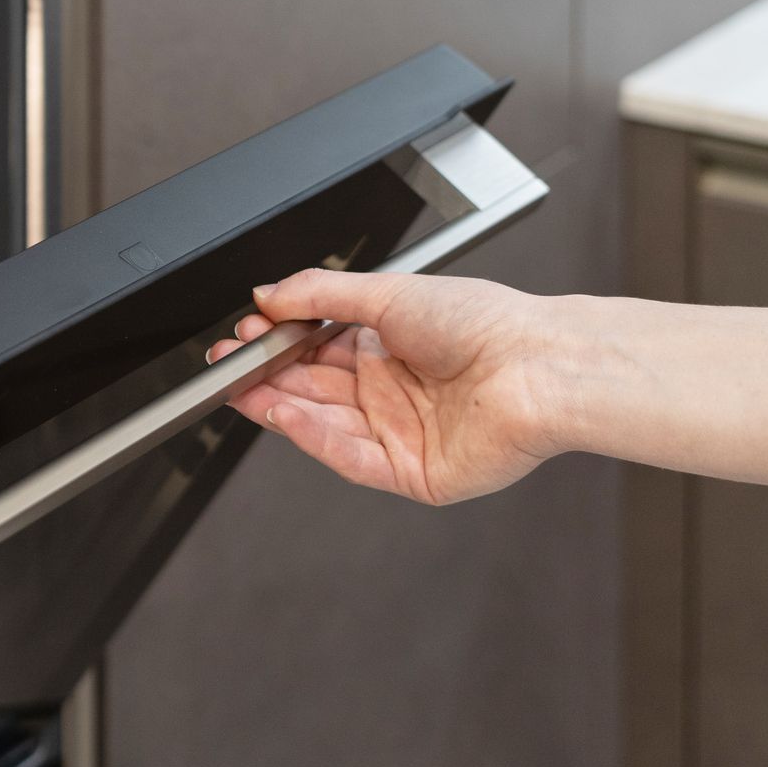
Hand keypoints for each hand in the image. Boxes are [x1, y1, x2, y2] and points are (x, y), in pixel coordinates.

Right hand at [205, 269, 566, 503]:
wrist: (539, 366)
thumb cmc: (486, 323)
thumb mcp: (388, 293)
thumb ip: (320, 294)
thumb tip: (268, 293)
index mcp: (388, 347)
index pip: (314, 351)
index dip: (276, 345)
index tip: (244, 336)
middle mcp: (392, 391)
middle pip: (312, 390)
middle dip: (266, 377)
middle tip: (227, 365)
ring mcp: (401, 434)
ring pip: (325, 424)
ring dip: (281, 406)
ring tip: (243, 388)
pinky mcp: (414, 473)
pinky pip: (352, 458)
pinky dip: (315, 438)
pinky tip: (285, 415)